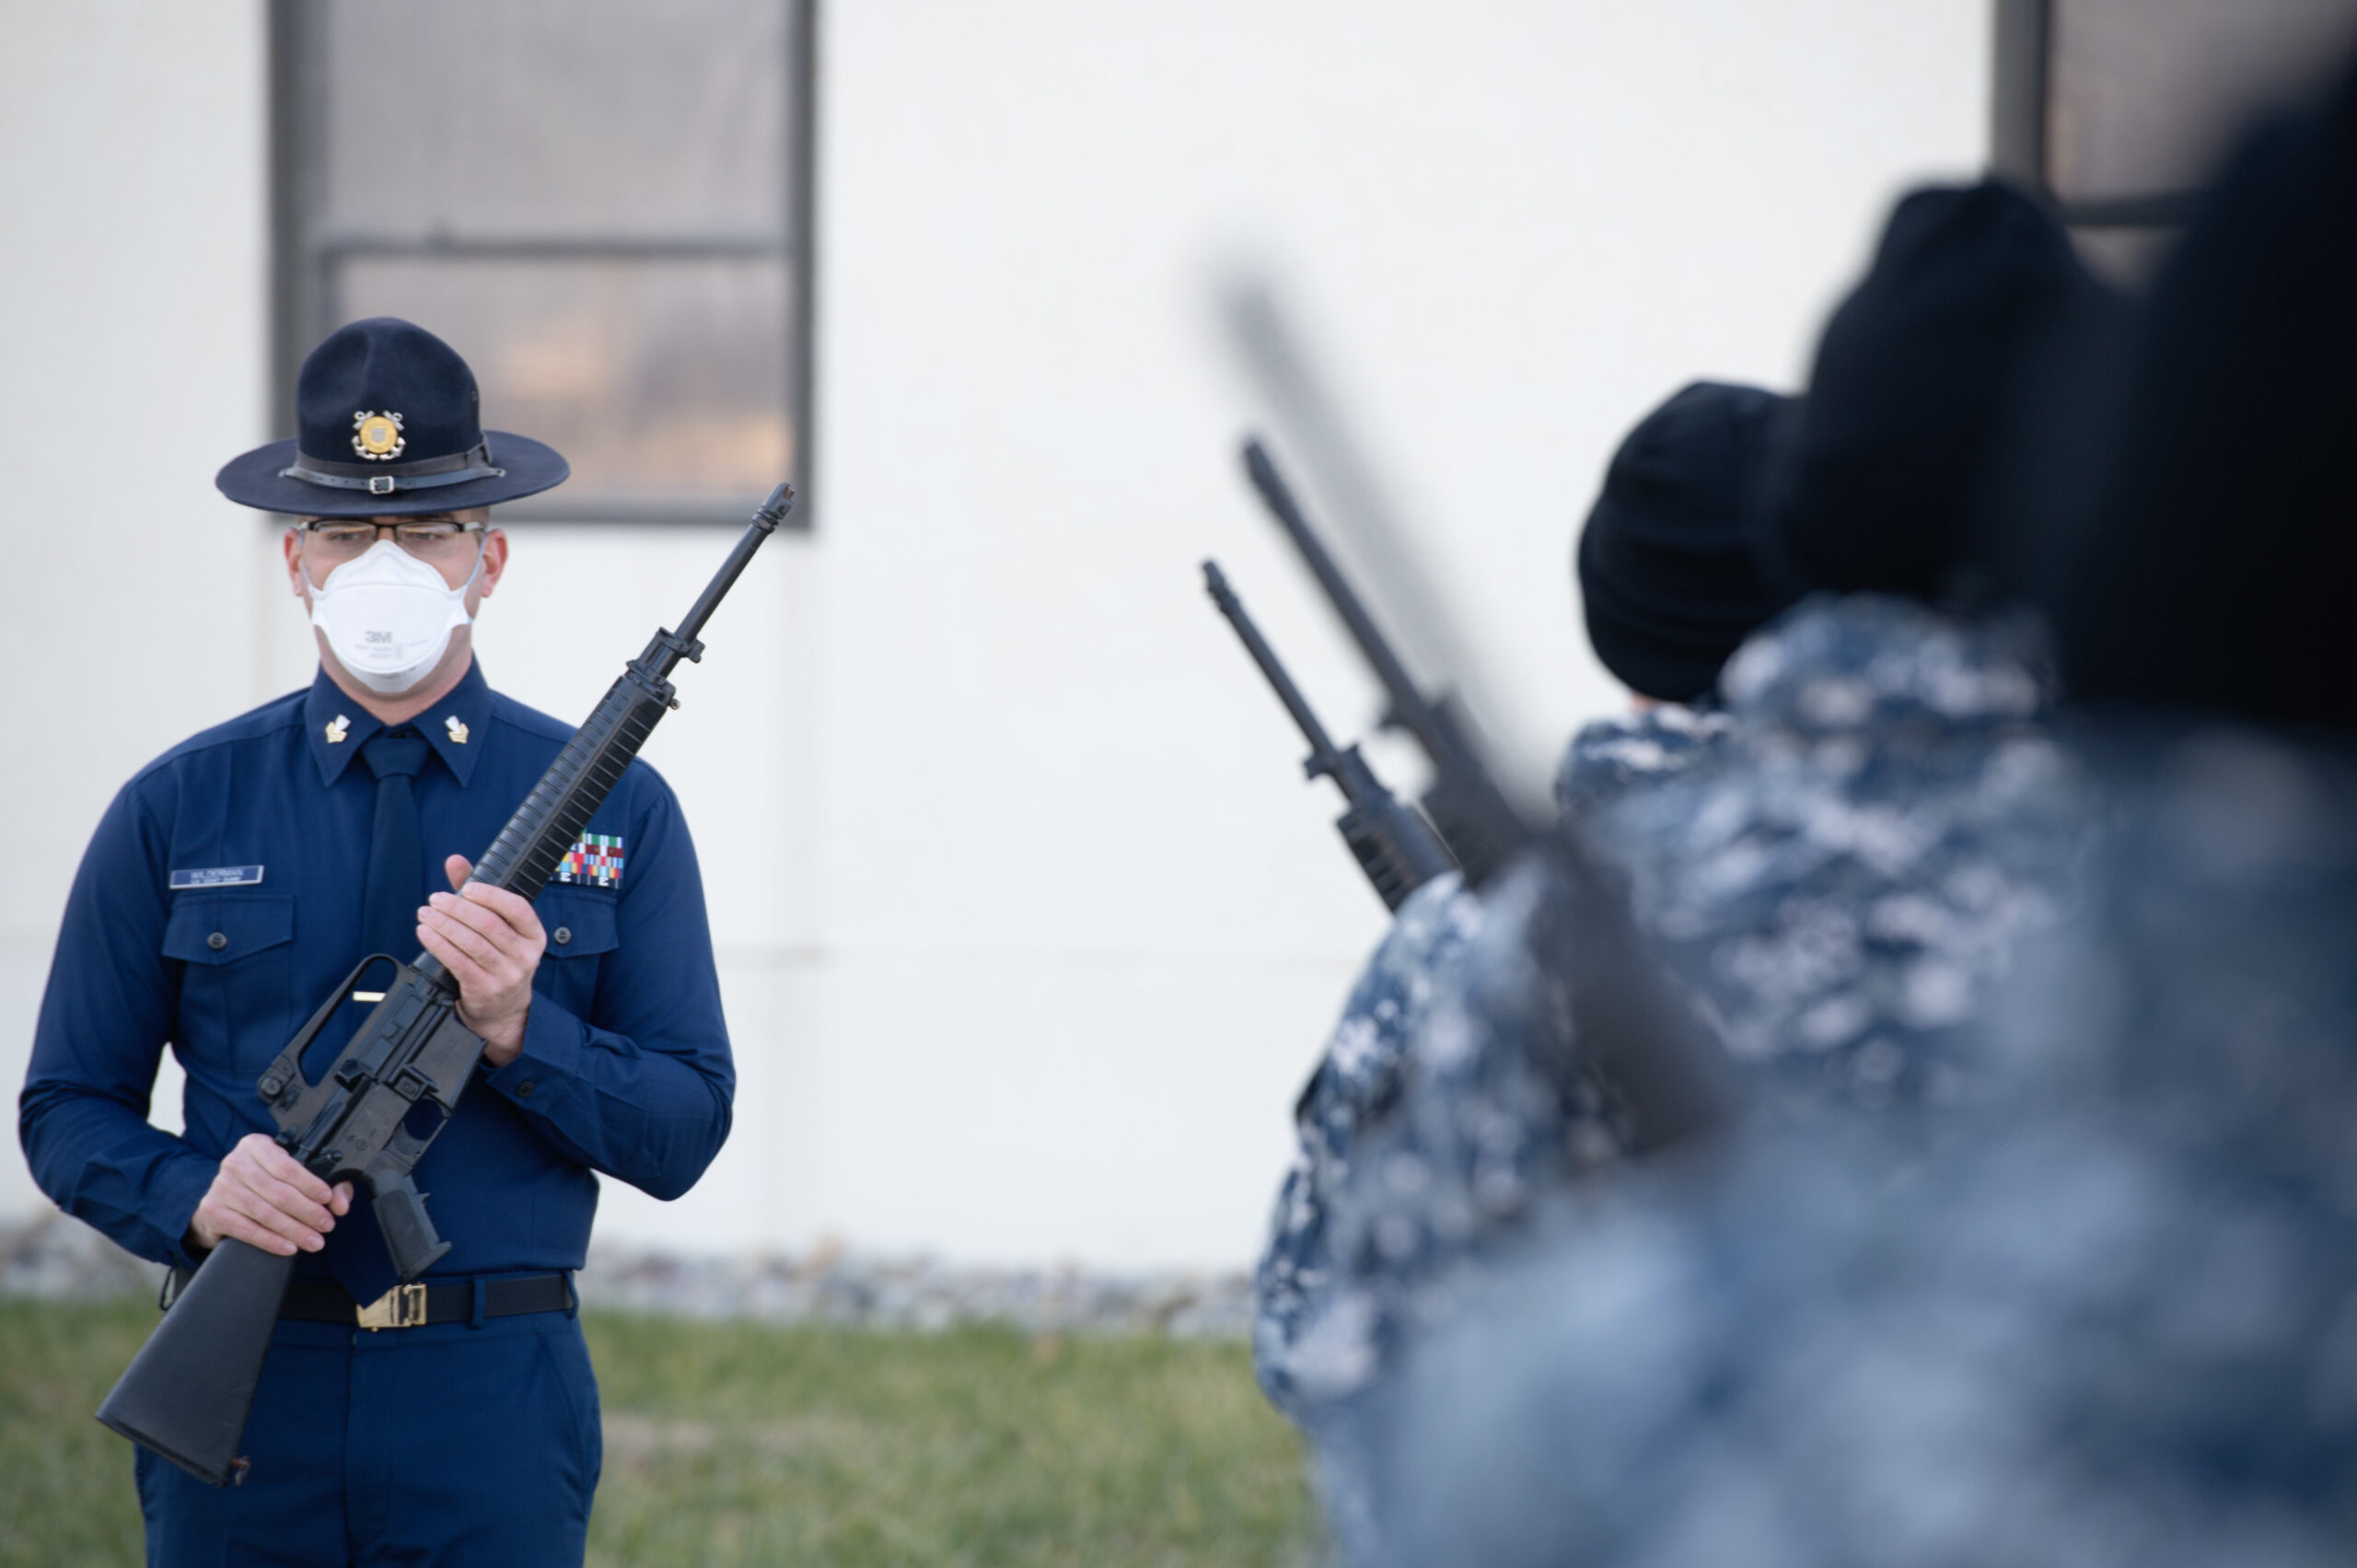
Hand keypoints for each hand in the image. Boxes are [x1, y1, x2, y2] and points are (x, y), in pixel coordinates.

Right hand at [189, 1133, 351, 1255]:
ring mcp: (221, 1187)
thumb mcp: (288, 1176)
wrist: (220, 1203)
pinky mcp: (212, 1211)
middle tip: (326, 1225)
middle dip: (307, 1212)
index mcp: (256, 1146)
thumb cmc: (261, 1186)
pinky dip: (271, 1241)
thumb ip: (322, 1186)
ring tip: (314, 1241)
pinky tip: (289, 1247)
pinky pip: (247, 1230)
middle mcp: (235, 1163)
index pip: (288, 1166)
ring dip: (294, 1230)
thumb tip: (341, 1204)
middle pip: (279, 1192)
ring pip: (265, 1213)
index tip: (328, 1199)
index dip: (311, 1185)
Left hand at [417, 854, 543, 1067]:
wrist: (503, 1011)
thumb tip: (455, 861)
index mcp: (534, 936)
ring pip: (471, 942)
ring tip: (425, 914)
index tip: (466, 888)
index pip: (518, 908)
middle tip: (435, 900)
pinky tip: (426, 934)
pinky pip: (457, 961)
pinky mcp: (485, 989)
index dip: (490, 895)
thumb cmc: (499, 961)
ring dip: (443, 924)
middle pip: (488, 924)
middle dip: (456, 908)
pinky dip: (438, 944)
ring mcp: (507, 975)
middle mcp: (525, 955)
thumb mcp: (498, 931)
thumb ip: (478, 895)